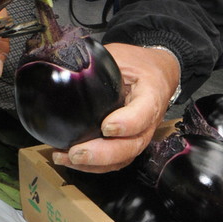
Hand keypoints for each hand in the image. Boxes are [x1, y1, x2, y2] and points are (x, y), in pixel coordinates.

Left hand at [51, 43, 180, 172]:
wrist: (158, 73)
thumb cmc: (138, 64)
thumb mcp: (120, 55)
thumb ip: (97, 62)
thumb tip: (63, 63)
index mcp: (151, 94)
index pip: (143, 113)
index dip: (127, 123)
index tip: (106, 126)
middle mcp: (149, 121)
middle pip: (131, 145)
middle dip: (102, 154)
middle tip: (76, 153)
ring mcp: (141, 135)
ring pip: (123, 158)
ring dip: (94, 164)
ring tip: (65, 158)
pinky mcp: (130, 142)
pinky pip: (116, 160)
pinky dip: (94, 166)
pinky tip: (71, 161)